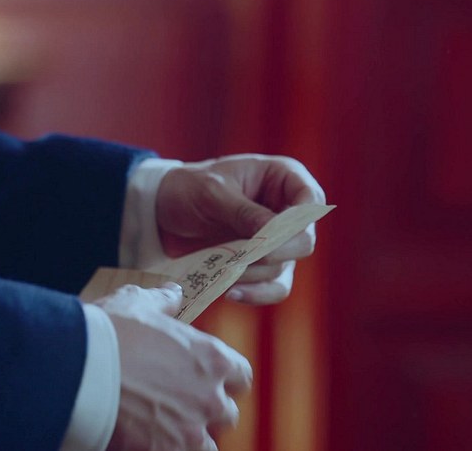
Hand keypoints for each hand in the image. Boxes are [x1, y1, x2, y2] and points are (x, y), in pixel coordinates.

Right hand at [95, 284, 251, 450]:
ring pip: (208, 443)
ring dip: (191, 436)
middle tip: (179, 404)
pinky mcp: (167, 450)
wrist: (80, 367)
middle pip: (227, 413)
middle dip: (206, 409)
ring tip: (166, 427)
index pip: (241, 376)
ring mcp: (190, 428)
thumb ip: (163, 300)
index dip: (224, 379)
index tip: (208, 379)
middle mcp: (209, 396)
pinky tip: (150, 441)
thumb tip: (173, 294)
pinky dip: (170, 449)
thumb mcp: (138, 303)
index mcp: (211, 358)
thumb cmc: (110, 332)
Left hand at [155, 154, 325, 303]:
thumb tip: (274, 236)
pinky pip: (273, 288)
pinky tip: (231, 292)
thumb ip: (244, 212)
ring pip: (284, 268)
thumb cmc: (188, 187)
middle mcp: (287, 210)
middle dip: (273, 254)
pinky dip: (255, 294)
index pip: (310, 203)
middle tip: (244, 258)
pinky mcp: (261, 265)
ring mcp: (277, 241)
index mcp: (283, 177)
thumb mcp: (213, 192)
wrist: (161, 209)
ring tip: (223, 270)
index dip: (296, 225)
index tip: (267, 240)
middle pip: (303, 242)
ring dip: (254, 274)